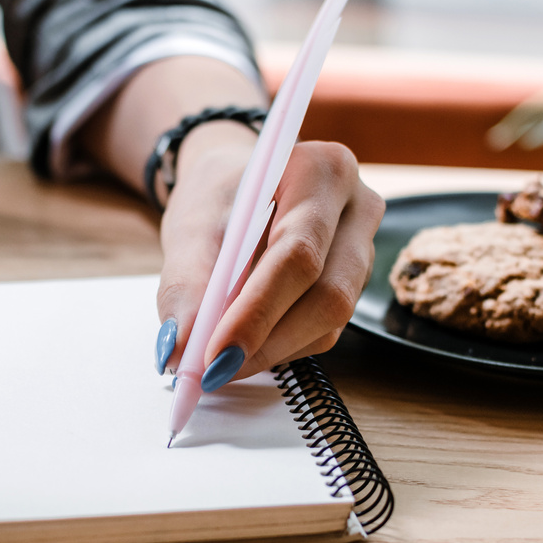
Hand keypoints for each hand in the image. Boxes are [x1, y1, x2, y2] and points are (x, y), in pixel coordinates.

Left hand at [155, 124, 384, 387]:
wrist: (236, 187)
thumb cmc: (219, 195)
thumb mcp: (190, 226)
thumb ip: (185, 284)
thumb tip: (179, 346)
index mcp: (322, 172)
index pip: (298, 253)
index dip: (258, 310)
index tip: (214, 352)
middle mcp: (357, 208)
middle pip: (326, 294)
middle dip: (264, 341)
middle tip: (211, 370)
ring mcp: (363, 250)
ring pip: (328, 322)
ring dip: (269, 350)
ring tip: (218, 360)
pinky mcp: (353, 286)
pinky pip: (323, 332)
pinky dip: (277, 348)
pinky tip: (244, 345)